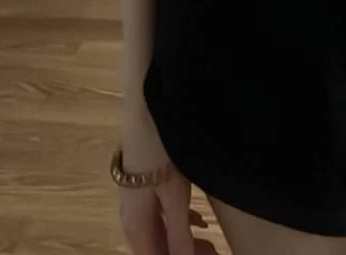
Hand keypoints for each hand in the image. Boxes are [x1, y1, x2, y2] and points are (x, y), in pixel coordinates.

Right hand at [121, 108, 218, 253]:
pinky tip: (198, 221)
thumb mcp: (174, 194)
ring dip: (183, 242)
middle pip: (156, 249)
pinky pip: (161, 215)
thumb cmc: (160, 150)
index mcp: (136, 225)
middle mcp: (131, 217)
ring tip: (211, 243)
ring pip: (160, 233)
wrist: (145, 105)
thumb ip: (179, 233)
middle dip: (185, 254)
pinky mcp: (144, 183)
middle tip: (214, 252)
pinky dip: (181, 223)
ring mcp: (136, 199)